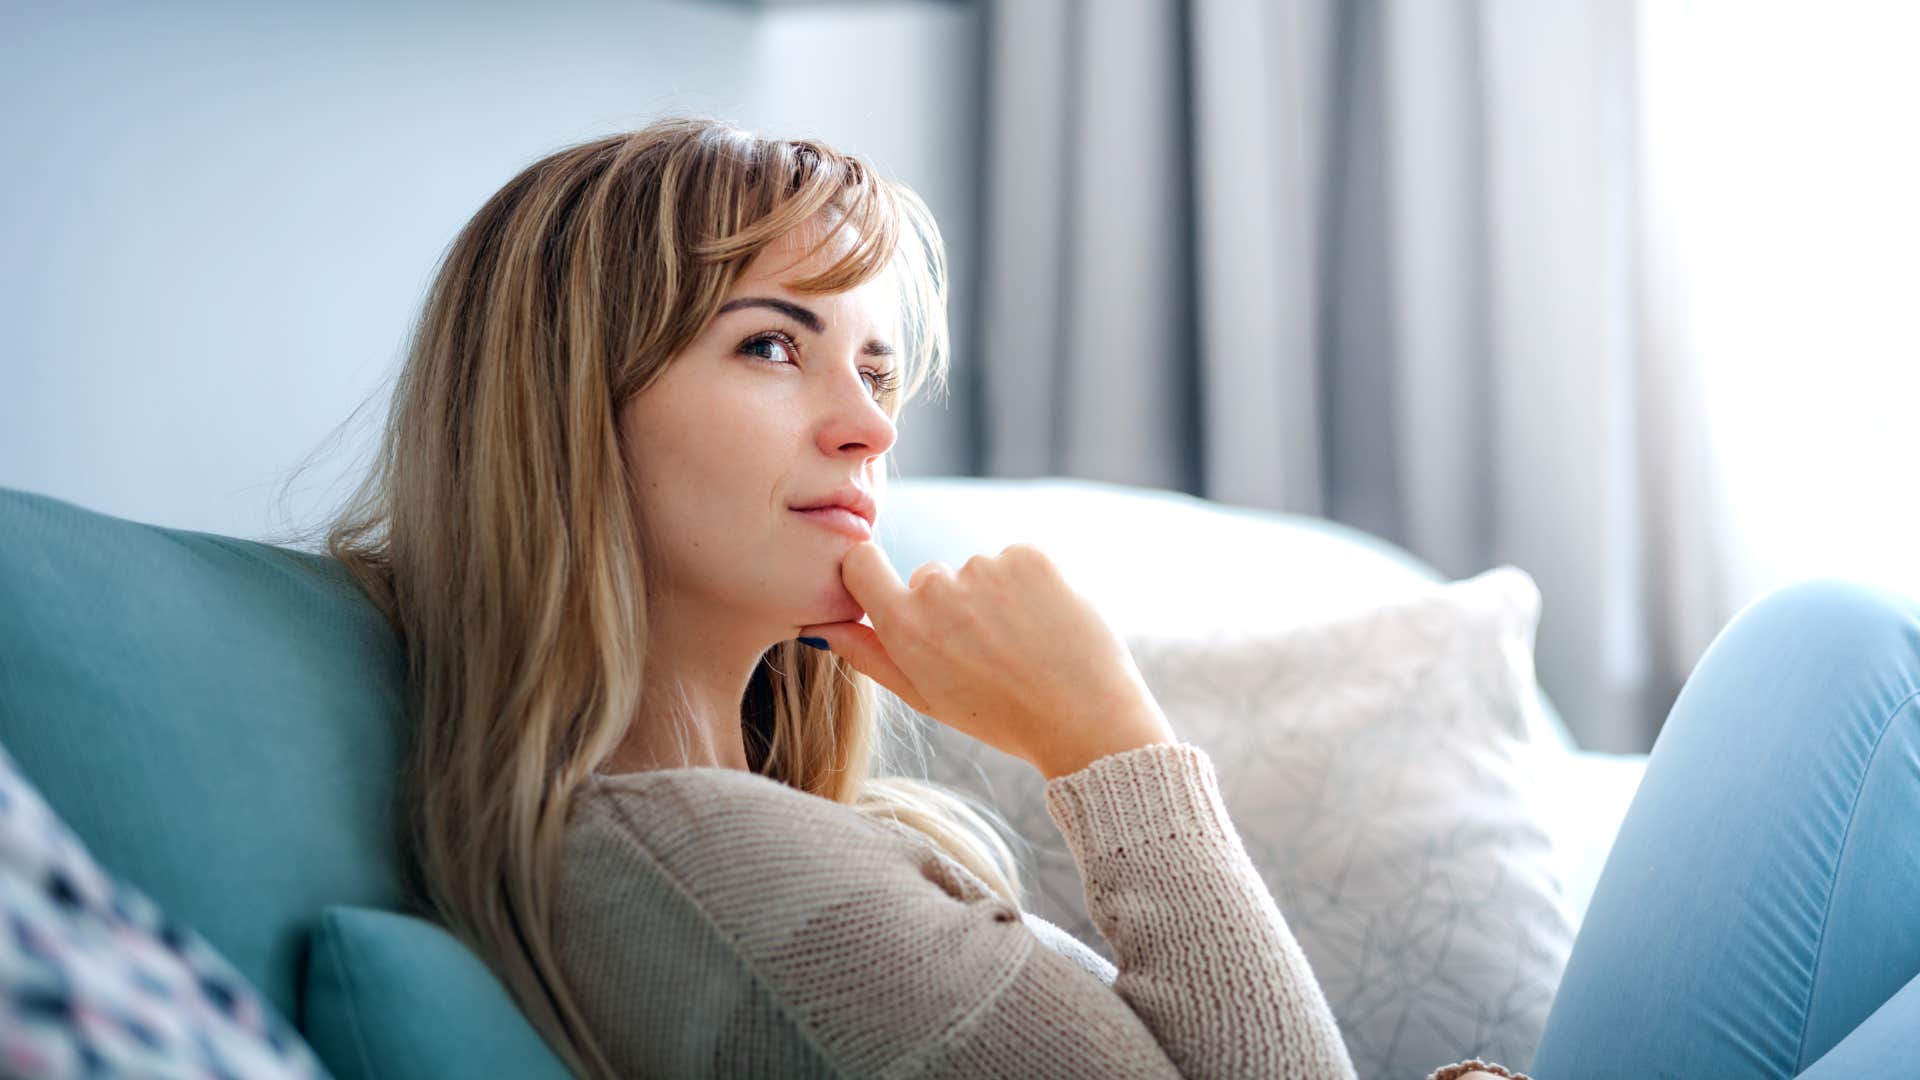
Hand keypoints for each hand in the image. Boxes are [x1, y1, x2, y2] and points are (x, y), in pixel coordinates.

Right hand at [797, 541, 1175, 778]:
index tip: (888, 589)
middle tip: (987, 654)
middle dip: (950, 607)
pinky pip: (1016, 561)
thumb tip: (823, 625)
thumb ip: (870, 656)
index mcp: (905, 627)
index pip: (860, 564)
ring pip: (977, 572)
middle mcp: (939, 590)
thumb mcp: (926, 696)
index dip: (870, 573)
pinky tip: (1045, 625)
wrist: (1085, 720)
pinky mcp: (1030, 556)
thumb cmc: (1001, 716)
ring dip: (994, 598)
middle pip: (928, 578)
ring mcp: (986, 568)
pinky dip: (1029, 586)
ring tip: (1023, 646)